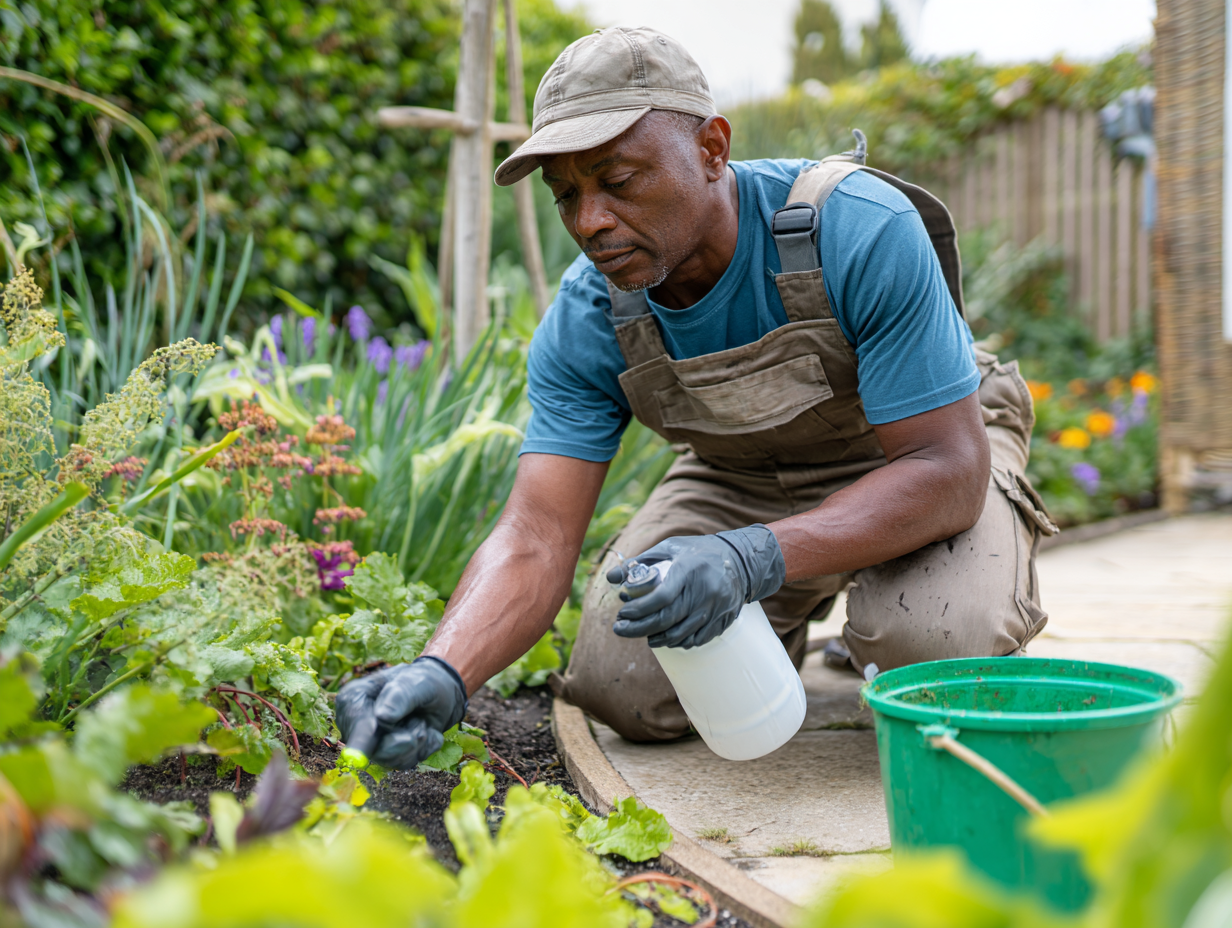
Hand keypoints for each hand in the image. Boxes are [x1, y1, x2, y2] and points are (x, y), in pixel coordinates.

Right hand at [335, 656, 467, 768]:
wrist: (440, 694)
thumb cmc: (424, 682)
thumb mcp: (418, 682)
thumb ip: (401, 696)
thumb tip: (382, 717)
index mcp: (354, 699)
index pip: (356, 724)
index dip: (362, 740)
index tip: (357, 759)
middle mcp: (357, 724)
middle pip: (373, 749)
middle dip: (405, 739)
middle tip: (421, 722)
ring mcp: (371, 742)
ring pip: (391, 759)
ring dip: (417, 741)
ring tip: (422, 721)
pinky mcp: (388, 755)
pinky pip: (405, 762)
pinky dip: (423, 748)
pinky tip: (426, 731)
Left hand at [607, 524, 784, 648]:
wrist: (741, 561)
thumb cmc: (699, 552)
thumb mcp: (670, 548)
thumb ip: (641, 561)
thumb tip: (612, 578)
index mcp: (689, 570)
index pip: (662, 597)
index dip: (639, 609)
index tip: (623, 613)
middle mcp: (704, 591)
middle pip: (667, 619)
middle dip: (639, 628)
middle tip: (620, 629)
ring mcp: (716, 608)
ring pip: (681, 633)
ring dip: (657, 638)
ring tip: (642, 635)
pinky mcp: (724, 620)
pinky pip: (697, 639)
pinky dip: (678, 642)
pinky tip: (666, 638)